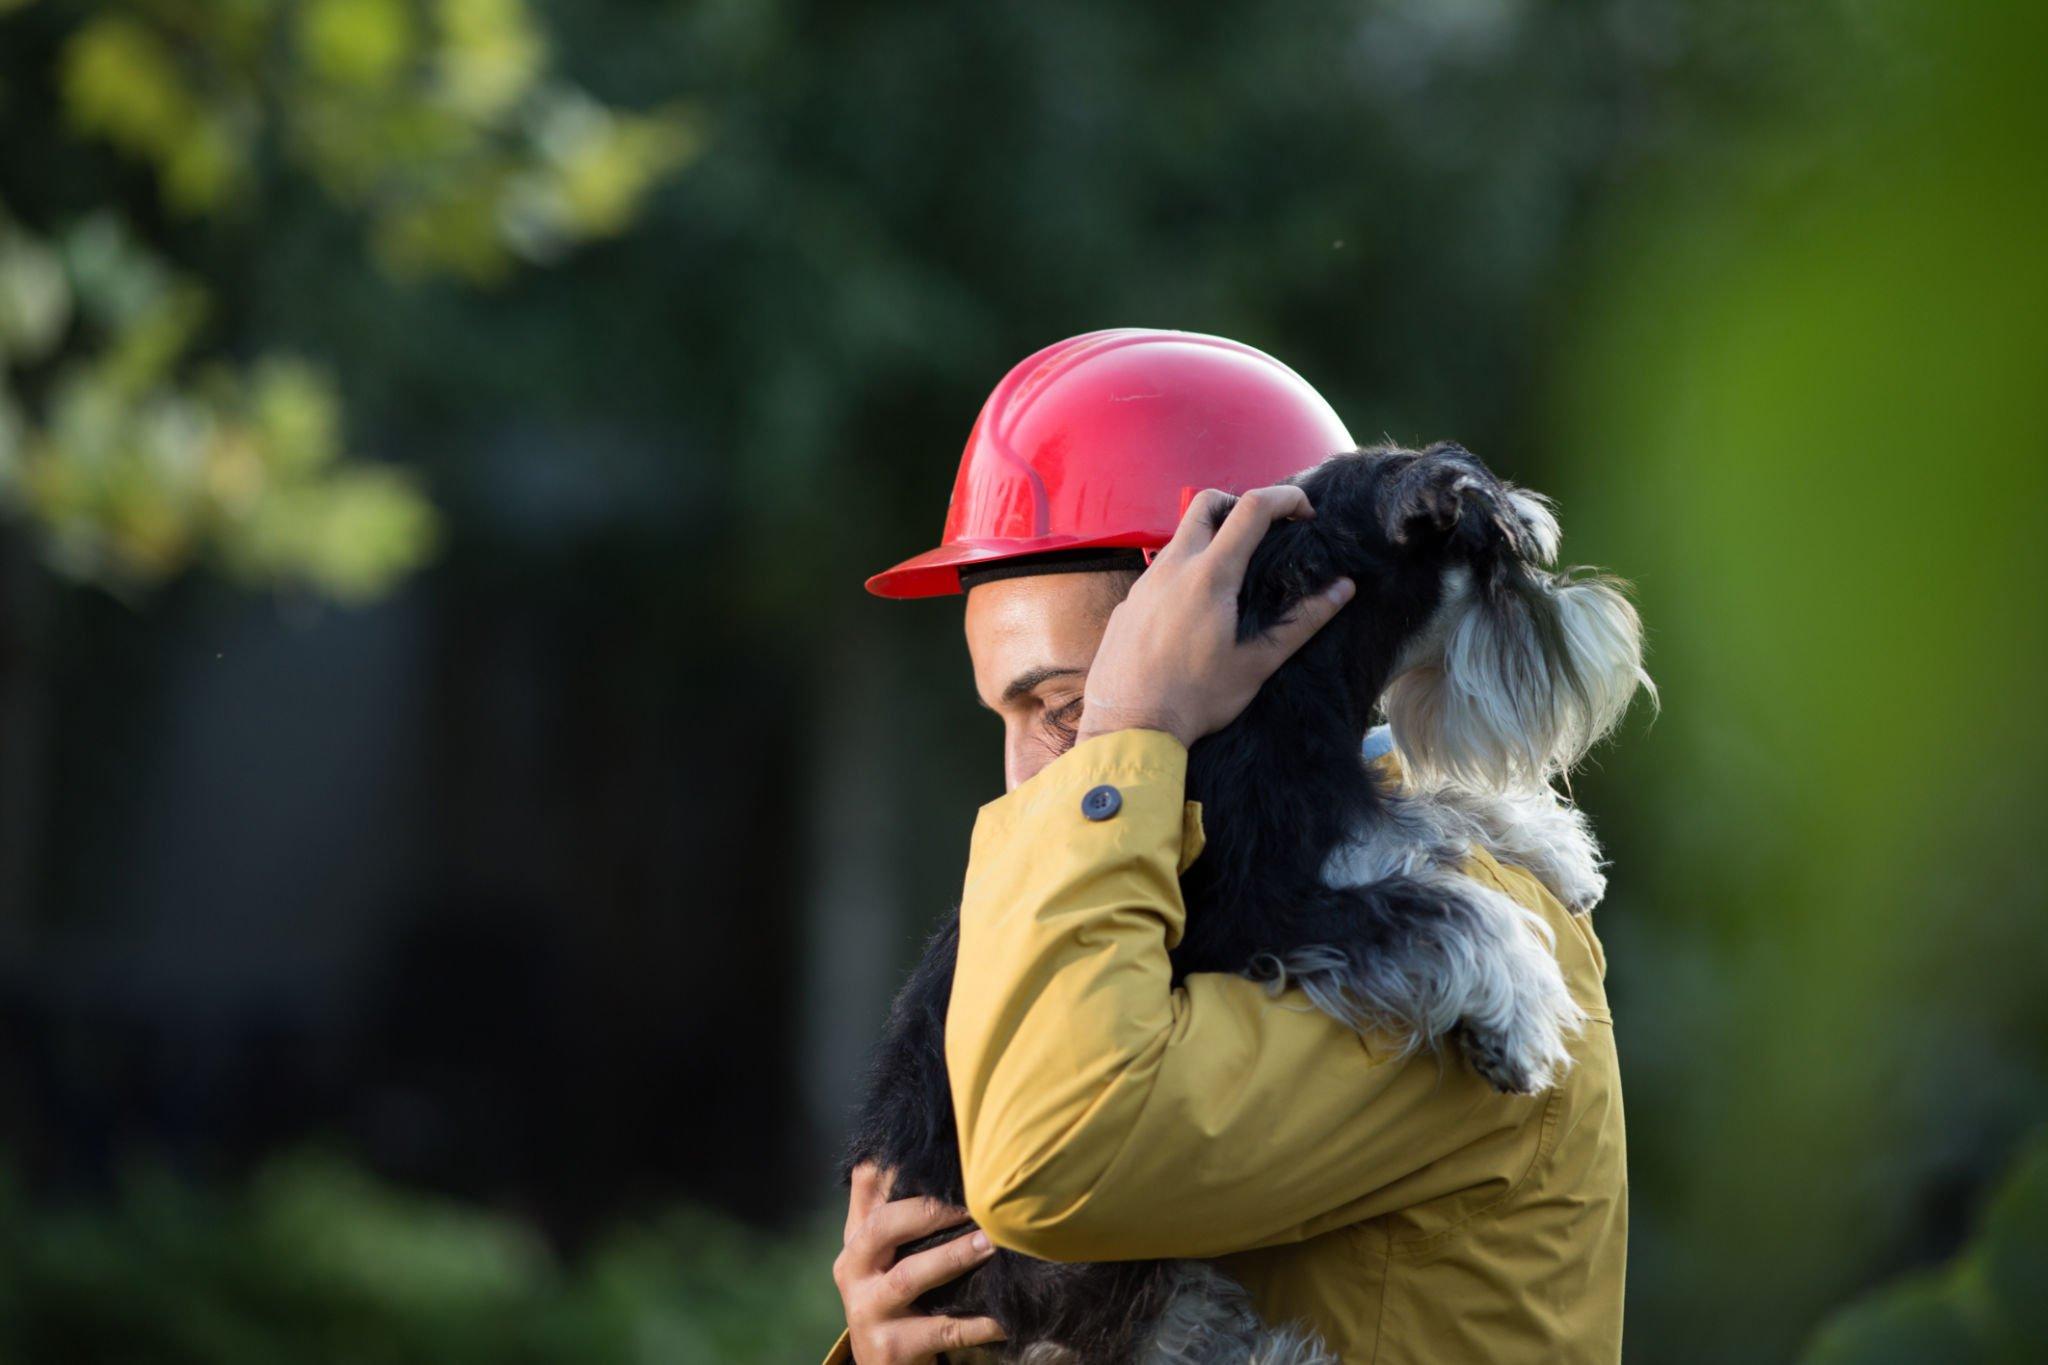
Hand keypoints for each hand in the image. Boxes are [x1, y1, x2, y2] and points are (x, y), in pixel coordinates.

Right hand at [834, 1163, 1005, 1363]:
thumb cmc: (889, 1296)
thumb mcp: (878, 1255)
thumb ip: (884, 1205)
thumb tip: (906, 1148)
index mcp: (854, 1241)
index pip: (865, 1188)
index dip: (896, 1166)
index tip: (936, 1154)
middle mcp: (853, 1272)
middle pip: (883, 1228)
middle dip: (929, 1211)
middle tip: (973, 1203)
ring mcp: (869, 1311)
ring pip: (910, 1276)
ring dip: (953, 1256)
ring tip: (991, 1243)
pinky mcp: (893, 1347)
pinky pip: (943, 1331)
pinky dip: (978, 1322)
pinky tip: (1005, 1315)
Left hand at [1076, 485, 1353, 748]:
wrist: (1127, 727)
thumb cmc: (1195, 699)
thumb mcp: (1257, 664)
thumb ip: (1302, 622)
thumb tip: (1343, 589)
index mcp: (1210, 575)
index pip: (1252, 508)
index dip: (1286, 498)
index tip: (1305, 513)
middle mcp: (1172, 568)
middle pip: (1207, 503)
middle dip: (1240, 503)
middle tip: (1263, 534)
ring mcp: (1144, 584)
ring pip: (1179, 538)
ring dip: (1210, 541)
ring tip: (1233, 579)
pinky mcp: (1127, 604)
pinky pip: (1159, 573)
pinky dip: (1184, 574)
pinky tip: (1194, 615)